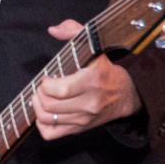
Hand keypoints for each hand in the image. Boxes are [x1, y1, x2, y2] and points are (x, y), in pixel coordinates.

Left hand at [31, 19, 141, 140]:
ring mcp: (84, 119)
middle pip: (50, 105)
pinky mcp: (80, 129)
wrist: (126, 95)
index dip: (46, 84)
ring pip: (47, 119)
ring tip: (42, 97)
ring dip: (38, 107)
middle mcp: (89, 103)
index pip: (62, 90)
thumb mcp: (94, 47)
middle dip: (39, 93)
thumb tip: (53, 30)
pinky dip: (41, 123)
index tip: (48, 77)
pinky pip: (51, 134)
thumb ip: (74, 31)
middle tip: (43, 86)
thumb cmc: (105, 70)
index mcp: (92, 80)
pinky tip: (46, 112)